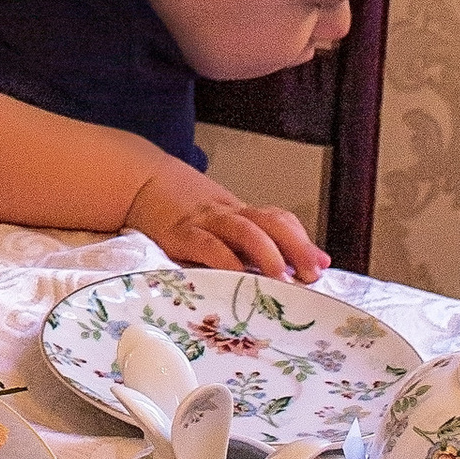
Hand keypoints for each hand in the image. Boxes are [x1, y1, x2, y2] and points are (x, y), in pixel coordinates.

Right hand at [137, 172, 326, 281]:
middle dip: (296, 248)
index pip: (279, 220)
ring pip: (245, 231)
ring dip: (268, 253)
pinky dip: (224, 260)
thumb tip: (313, 263)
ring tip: (282, 278)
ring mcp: (205, 223)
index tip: (321, 266)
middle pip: (271, 224)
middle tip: (311, 274)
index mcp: (240, 214)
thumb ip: (257, 241)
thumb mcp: (221, 222)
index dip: (302, 241)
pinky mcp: (180, 234)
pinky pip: (206, 245)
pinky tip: (237, 275)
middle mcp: (229, 215)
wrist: (139, 180)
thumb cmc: (184, 211)